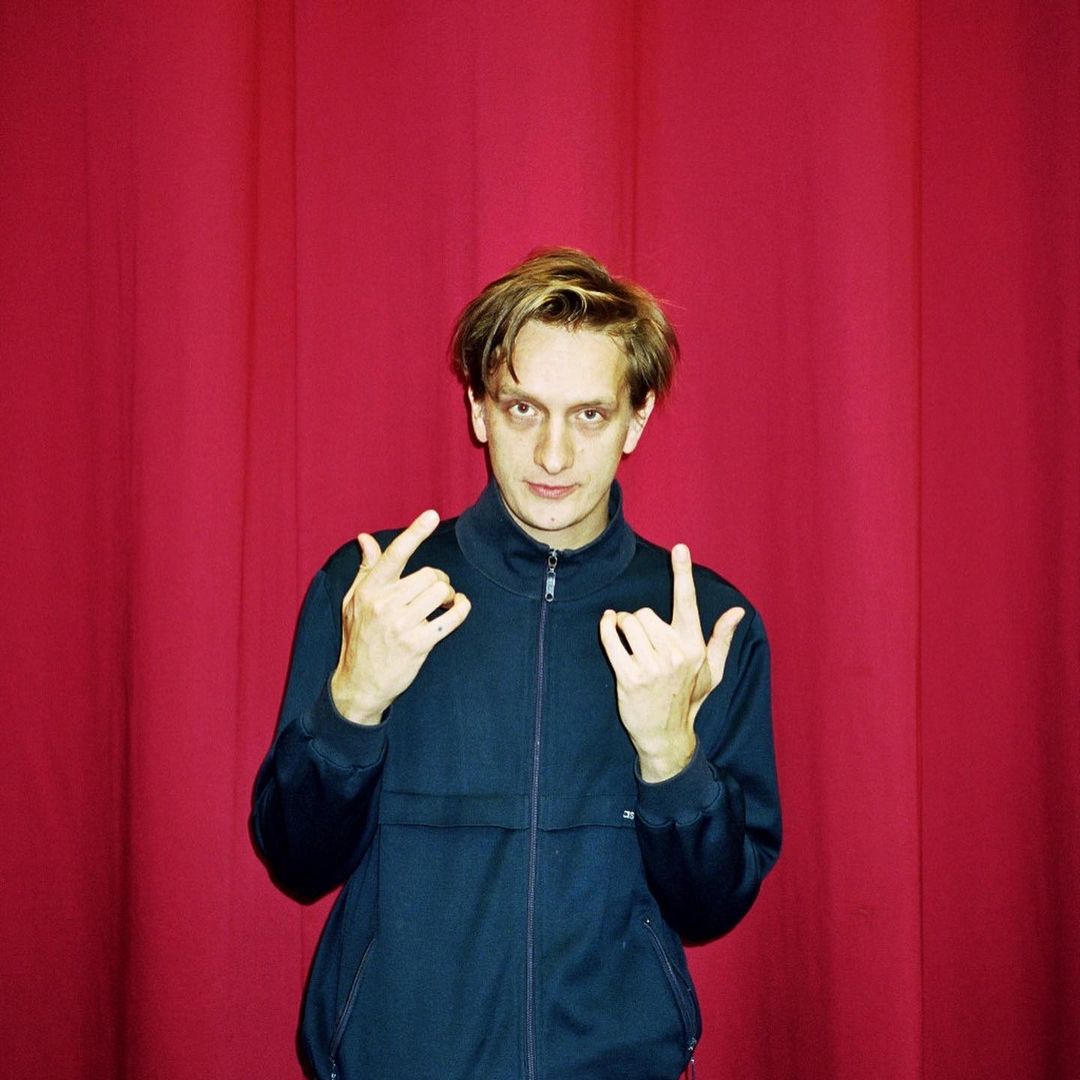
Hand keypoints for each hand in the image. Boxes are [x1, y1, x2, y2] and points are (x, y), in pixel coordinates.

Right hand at [330, 509, 470, 724]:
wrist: (360, 683)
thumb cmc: (358, 638)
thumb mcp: (353, 602)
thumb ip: (366, 570)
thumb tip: (365, 538)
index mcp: (369, 591)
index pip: (394, 555)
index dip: (414, 533)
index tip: (430, 515)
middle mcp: (384, 605)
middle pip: (429, 574)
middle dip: (439, 580)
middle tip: (435, 592)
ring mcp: (401, 625)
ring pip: (441, 592)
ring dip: (448, 595)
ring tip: (441, 604)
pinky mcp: (418, 643)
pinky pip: (452, 616)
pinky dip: (461, 609)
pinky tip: (458, 608)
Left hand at [599, 544, 743, 781]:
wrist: (666, 735)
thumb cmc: (688, 698)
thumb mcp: (712, 671)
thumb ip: (721, 638)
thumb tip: (738, 612)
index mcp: (694, 646)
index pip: (687, 602)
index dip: (683, 572)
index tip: (680, 547)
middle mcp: (676, 654)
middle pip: (645, 612)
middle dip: (638, 621)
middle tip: (641, 640)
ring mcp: (653, 667)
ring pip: (628, 623)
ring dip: (621, 626)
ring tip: (629, 643)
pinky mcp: (630, 678)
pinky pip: (611, 639)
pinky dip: (605, 629)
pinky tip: (607, 628)